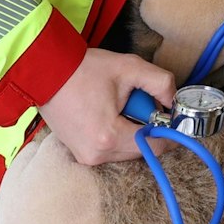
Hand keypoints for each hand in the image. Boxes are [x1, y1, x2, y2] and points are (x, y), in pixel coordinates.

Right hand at [36, 48, 175, 165]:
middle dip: (147, 127)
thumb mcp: (129, 67)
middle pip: (140, 149)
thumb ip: (161, 83)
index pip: (154, 146)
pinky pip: (110, 149)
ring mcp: (86, 156)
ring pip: (126, 150)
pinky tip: (109, 113)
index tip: (176, 119)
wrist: (47, 72)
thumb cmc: (84, 69)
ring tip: (119, 104)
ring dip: (132, 130)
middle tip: (141, 101)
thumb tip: (174, 102)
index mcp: (109, 136)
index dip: (170, 134)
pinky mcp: (79, 153)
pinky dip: (117, 134)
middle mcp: (96, 154)